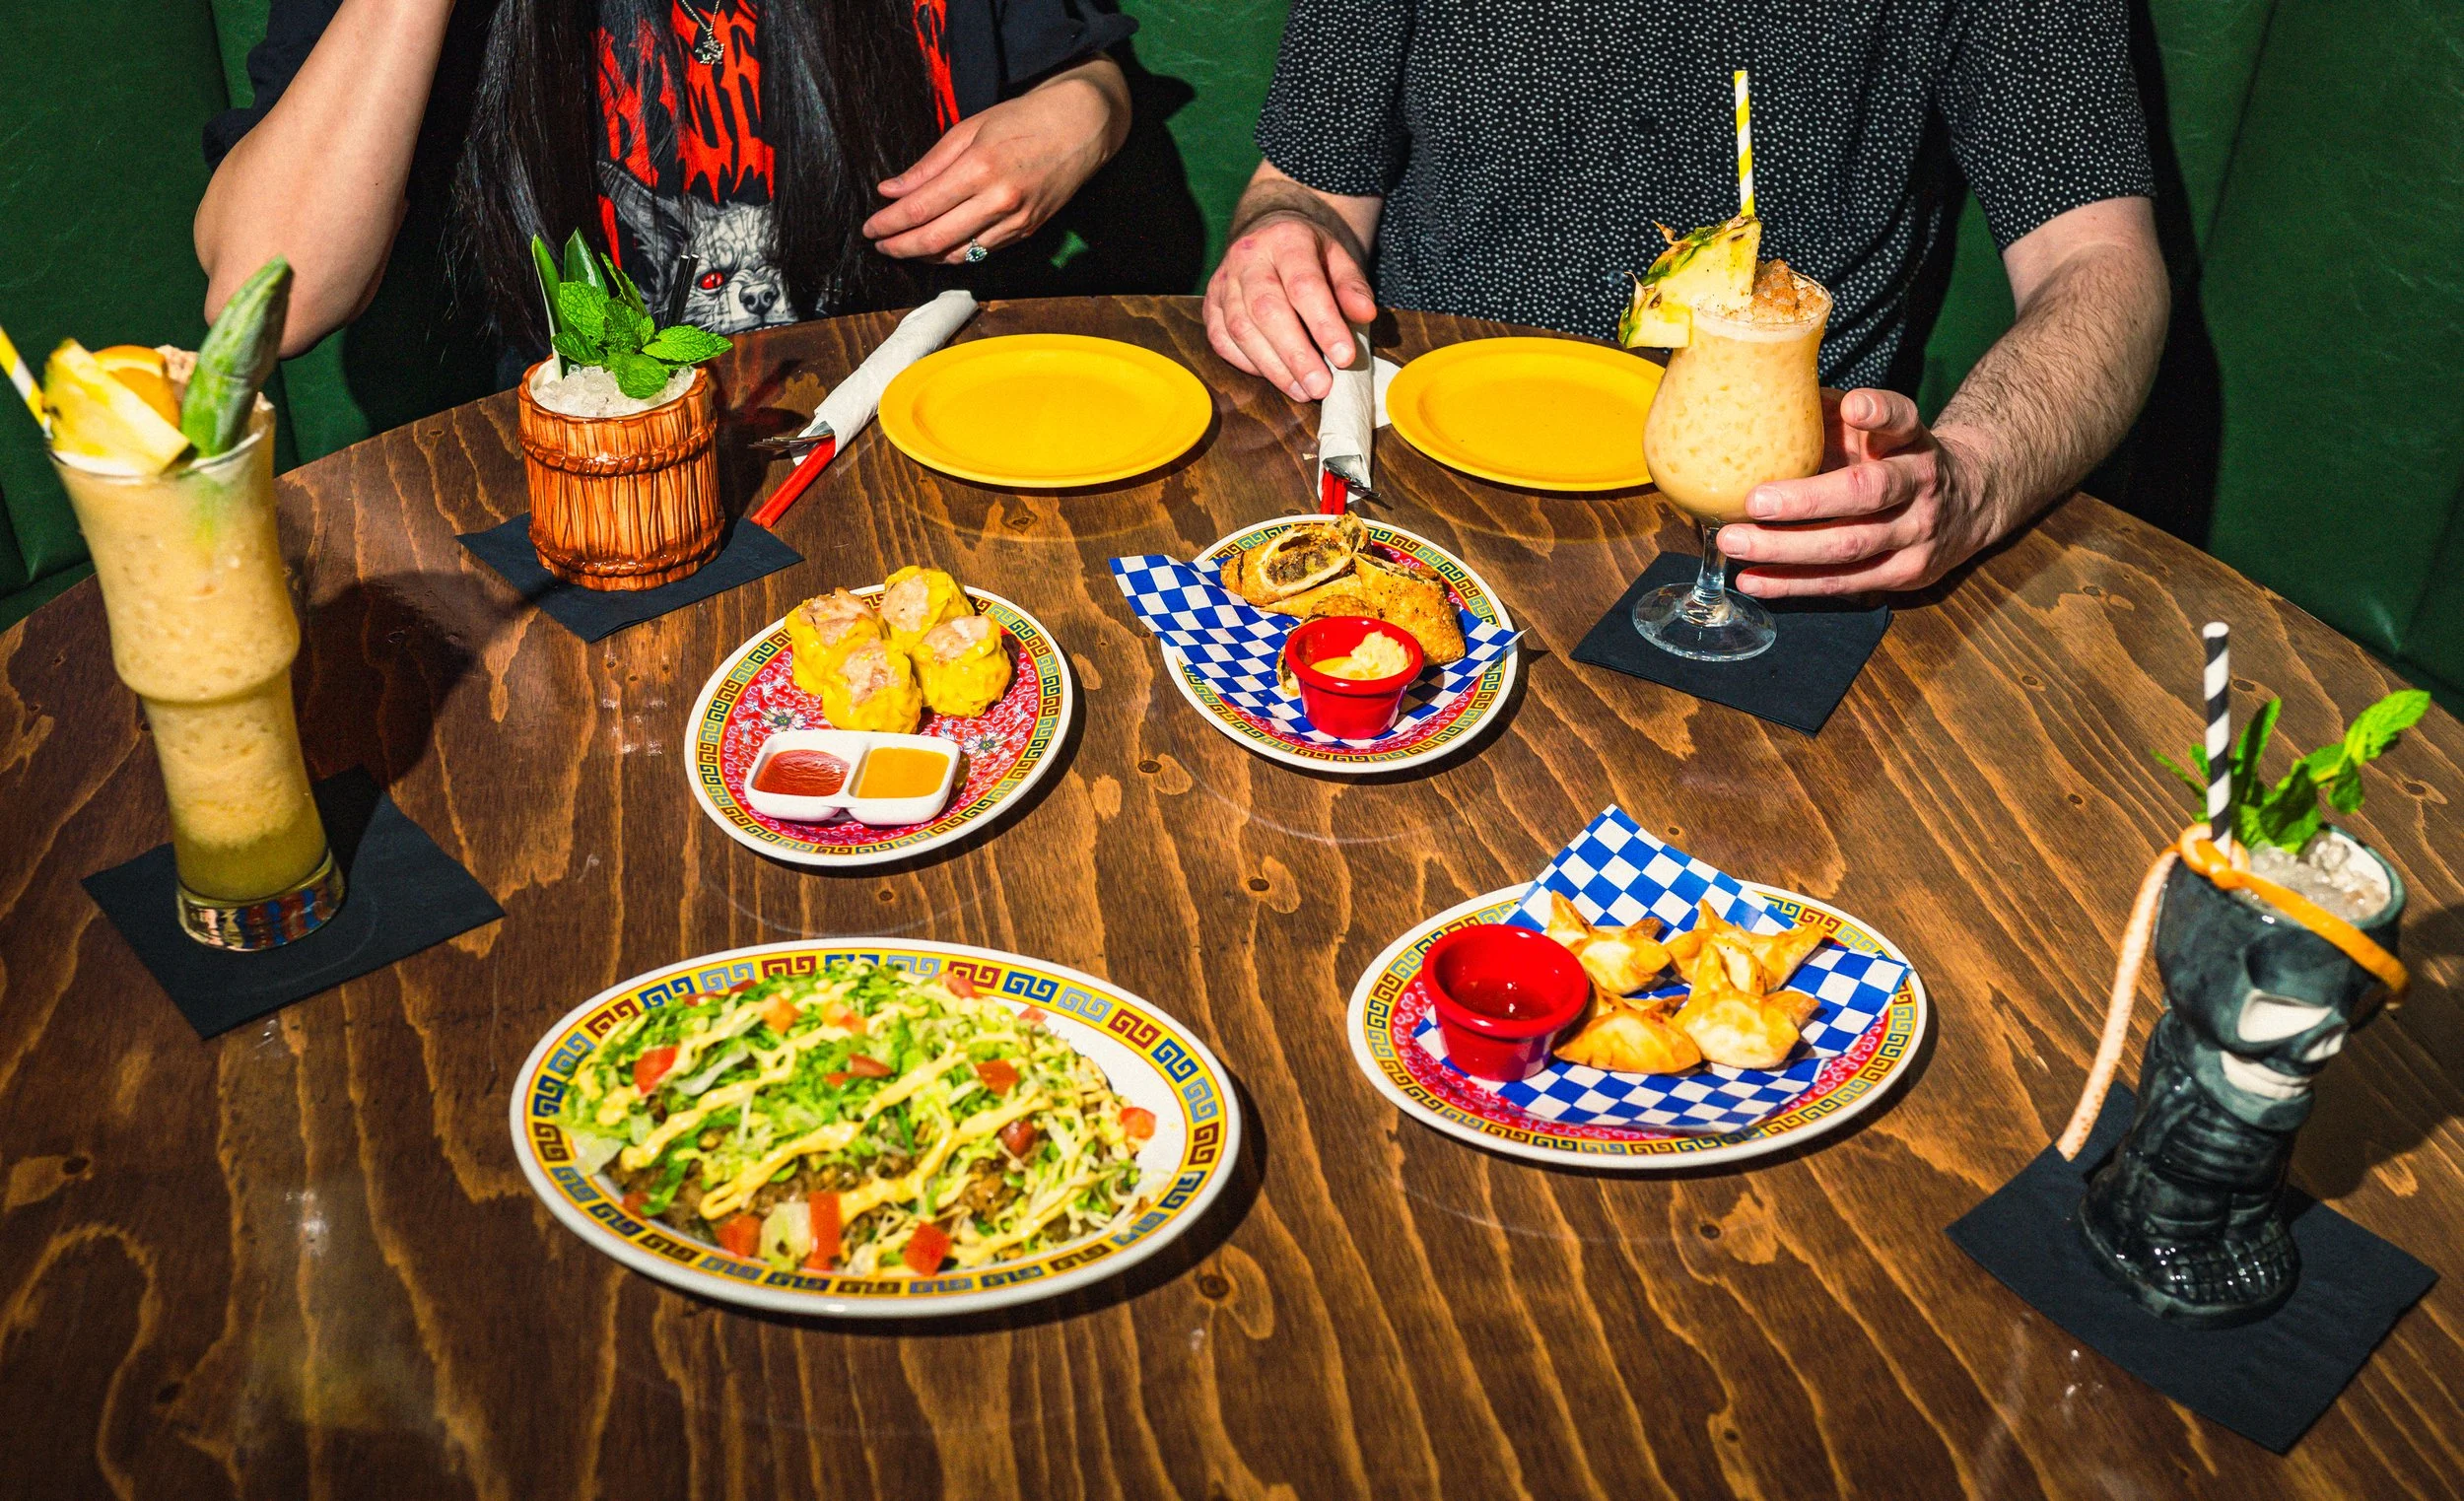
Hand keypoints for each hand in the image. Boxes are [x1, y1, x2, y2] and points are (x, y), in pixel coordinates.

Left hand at [863, 65, 1123, 263]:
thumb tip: (891, 190)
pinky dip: (955, 254)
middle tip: (880, 246)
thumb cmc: (1024, 119)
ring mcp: (1016, 219)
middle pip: (935, 238)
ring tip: (903, 248)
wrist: (1081, 126)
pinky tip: (937, 248)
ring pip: (958, 253)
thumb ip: (929, 165)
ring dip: (925, 255)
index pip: (921, 207)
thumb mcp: (970, 129)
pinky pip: (982, 252)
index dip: (889, 223)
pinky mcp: (1027, 231)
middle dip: (900, 246)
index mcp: (979, 167)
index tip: (870, 228)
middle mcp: (998, 199)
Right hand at [1203, 211, 1378, 400]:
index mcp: (1286, 240)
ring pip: (1240, 329)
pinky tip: (1275, 376)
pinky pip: (1222, 340)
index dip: (1324, 324)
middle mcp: (1248, 258)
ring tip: (1302, 391)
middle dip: (1295, 354)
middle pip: (1266, 310)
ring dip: (1273, 367)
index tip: (1345, 357)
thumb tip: (1364, 314)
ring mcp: (1223, 281)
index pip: (1303, 285)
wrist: (1270, 236)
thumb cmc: (1309, 256)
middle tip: (1320, 386)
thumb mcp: (1339, 260)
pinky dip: (1248, 364)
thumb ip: (1352, 287)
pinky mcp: (1209, 304)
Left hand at [1717, 389, 2000, 596]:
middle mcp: (1921, 484)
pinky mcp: (1904, 574)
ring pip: (1849, 547)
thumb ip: (1831, 416)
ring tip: (1734, 543)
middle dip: (1807, 500)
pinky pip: (1842, 582)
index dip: (1879, 412)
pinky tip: (1752, 580)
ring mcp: (1916, 534)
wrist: (1967, 505)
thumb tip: (1759, 398)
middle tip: (1754, 501)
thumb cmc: (1894, 459)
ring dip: (1785, 549)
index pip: (1902, 419)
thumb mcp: (1875, 430)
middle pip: (1867, 493)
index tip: (1853, 407)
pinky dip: (1792, 583)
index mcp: (1912, 440)